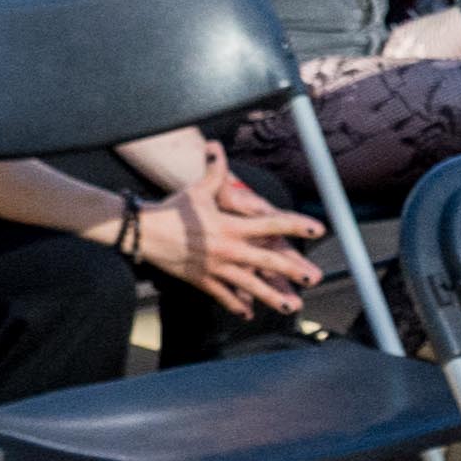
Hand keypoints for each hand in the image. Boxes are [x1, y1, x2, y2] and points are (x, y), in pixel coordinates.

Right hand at [136, 168, 323, 316]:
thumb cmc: (172, 209)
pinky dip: (237, 305)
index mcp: (231, 226)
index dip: (296, 226)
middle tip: (314, 278)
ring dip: (272, 297)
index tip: (318, 229)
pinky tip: (249, 313)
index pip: (271, 224)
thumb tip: (216, 147)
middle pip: (267, 261)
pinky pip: (223, 296)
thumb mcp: (197, 190)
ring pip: (250, 285)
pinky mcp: (202, 280)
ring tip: (291, 306)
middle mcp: (228, 249)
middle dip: (293, 270)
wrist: (142, 233)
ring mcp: (216, 268)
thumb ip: (214, 171)